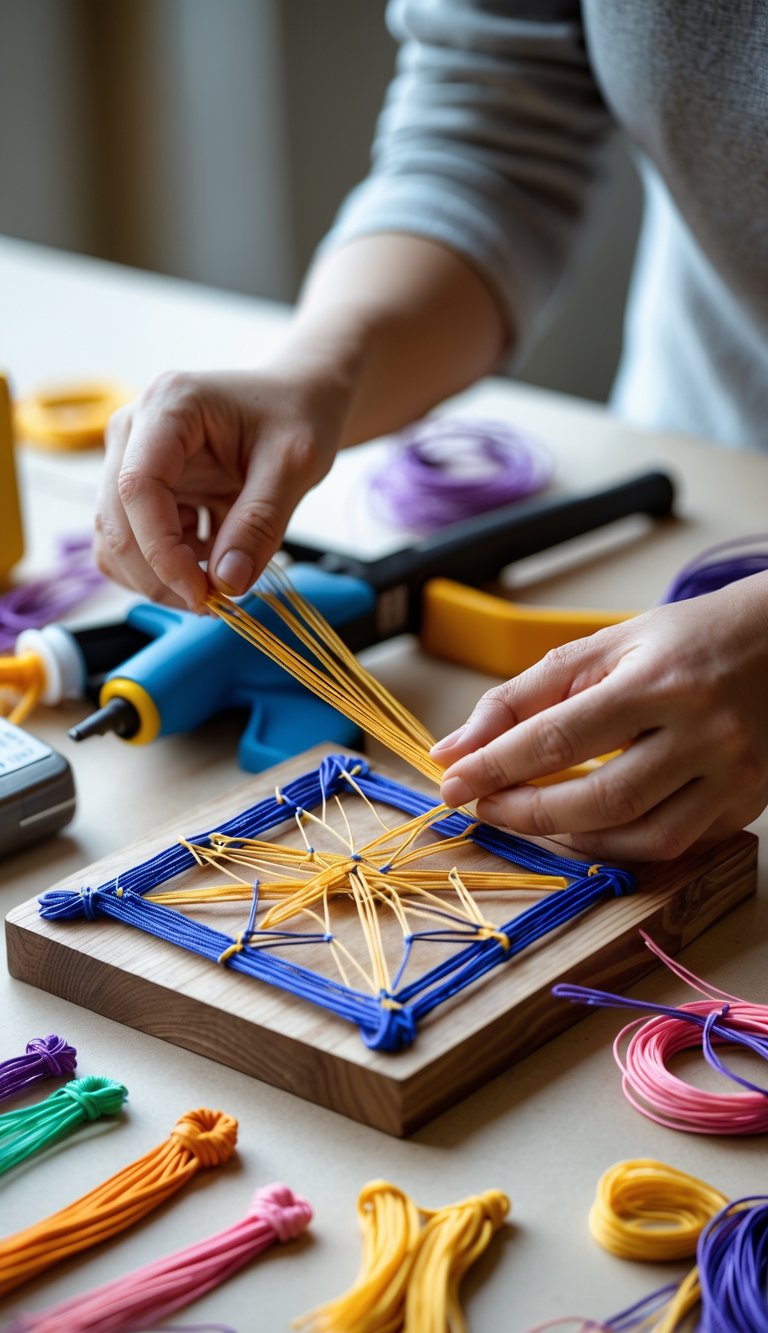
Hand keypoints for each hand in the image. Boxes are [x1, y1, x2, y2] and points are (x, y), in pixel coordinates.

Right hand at [94, 366, 350, 609]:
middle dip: (160, 576)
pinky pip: (134, 544)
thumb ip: (261, 523)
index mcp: (168, 406)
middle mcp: (134, 430)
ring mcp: (129, 460)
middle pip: (116, 522)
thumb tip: (228, 583)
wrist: (295, 400)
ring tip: (217, 582)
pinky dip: (166, 568)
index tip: (203, 592)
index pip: (137, 488)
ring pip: (116, 541)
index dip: (161, 551)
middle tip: (215, 604)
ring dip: (159, 578)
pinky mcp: (140, 489)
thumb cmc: (297, 415)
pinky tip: (211, 561)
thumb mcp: (296, 464)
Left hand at [432, 573, 767, 860]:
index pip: (558, 736)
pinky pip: (674, 843)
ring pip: (639, 836)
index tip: (451, 783)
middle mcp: (704, 730)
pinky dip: (620, 845)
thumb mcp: (602, 647)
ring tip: (531, 817)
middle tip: (485, 806)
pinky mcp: (748, 803)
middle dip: (527, 812)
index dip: (495, 766)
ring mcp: (733, 774)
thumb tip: (455, 749)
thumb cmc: (684, 641)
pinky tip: (588, 827)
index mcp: (659, 679)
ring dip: (570, 838)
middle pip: (599, 799)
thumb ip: (524, 696)